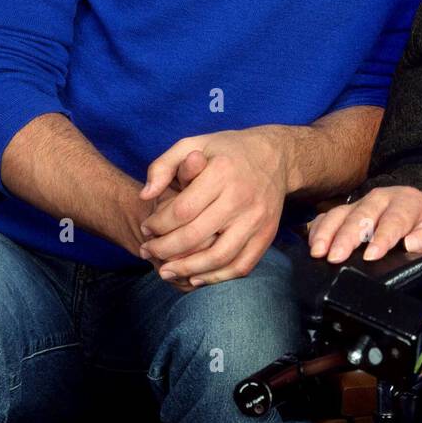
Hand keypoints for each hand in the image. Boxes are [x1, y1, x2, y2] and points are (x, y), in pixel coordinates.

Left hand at [138, 128, 288, 285]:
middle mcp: (241, 196)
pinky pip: (241, 265)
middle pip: (195, 236)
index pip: (181, 210)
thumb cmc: (226, 151)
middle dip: (164, 250)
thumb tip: (145, 196)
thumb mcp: (193, 144)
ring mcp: (257, 218)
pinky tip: (196, 277)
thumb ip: (163, 166)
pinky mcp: (267, 234)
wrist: (276, 155)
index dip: (157, 225)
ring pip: (218, 257)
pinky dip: (217, 278)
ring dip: (187, 270)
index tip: (145, 228)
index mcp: (221, 172)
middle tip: (147, 251)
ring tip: (165, 272)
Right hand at [307, 186, 421, 263]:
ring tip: (317, 252)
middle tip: (335, 257)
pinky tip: (310, 244)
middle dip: (347, 236)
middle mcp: (382, 198)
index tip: (371, 256)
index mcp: (408, 202)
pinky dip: (318, 228)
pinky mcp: (348, 210)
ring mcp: (362, 203)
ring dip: (328, 232)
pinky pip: (328, 216)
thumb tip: (413, 243)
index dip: (382, 237)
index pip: (394, 220)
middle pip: (363, 215)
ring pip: (341, 213)